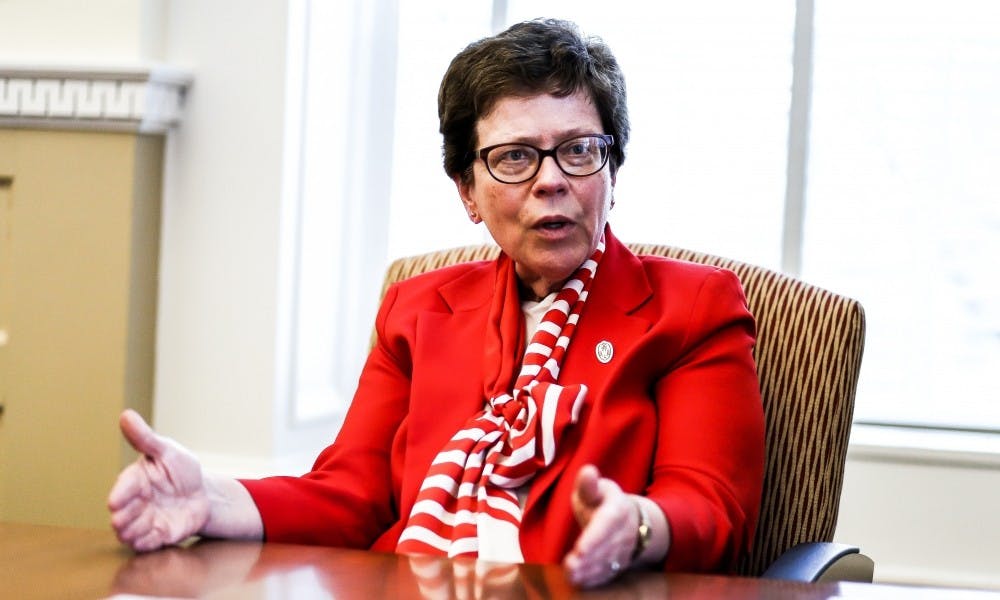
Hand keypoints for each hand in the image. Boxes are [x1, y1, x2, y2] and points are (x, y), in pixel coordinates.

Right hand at [108, 409, 210, 551]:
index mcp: (134, 481)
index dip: (119, 495)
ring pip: (129, 533)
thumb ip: (145, 438)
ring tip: (147, 524)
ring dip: (135, 532)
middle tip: (134, 514)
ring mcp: (143, 521)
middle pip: (121, 516)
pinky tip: (156, 535)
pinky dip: (147, 543)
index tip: (115, 501)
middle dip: (125, 517)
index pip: (122, 489)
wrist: (203, 494)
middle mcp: (134, 503)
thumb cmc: (181, 470)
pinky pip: (145, 545)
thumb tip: (125, 415)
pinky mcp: (155, 536)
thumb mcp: (167, 451)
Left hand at [563, 464, 639, 587]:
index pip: (606, 525)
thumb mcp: (598, 489)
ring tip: (571, 575)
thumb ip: (588, 485)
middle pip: (605, 548)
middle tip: (570, 565)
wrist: (631, 520)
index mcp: (616, 510)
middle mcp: (622, 533)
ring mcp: (622, 551)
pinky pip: (606, 574)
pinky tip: (577, 582)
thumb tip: (587, 471)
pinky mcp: (617, 564)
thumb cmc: (604, 502)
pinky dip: (593, 580)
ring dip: (588, 571)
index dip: (594, 538)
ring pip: (606, 563)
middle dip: (588, 559)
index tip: (580, 549)